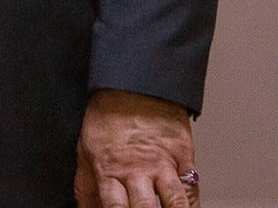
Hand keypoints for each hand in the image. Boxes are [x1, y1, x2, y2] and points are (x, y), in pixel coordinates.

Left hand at [74, 89, 196, 207]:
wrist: (134, 82)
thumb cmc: (108, 116)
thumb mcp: (85, 150)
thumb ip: (86, 187)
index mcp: (110, 171)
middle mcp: (137, 170)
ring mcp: (162, 164)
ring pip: (175, 202)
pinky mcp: (183, 155)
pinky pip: (192, 188)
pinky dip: (192, 205)